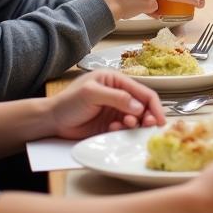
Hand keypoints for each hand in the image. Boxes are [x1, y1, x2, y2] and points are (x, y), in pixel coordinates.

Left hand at [46, 70, 164, 138]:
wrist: (52, 120)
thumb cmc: (69, 102)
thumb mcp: (91, 93)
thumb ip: (116, 98)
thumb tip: (138, 107)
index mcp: (117, 81)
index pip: (143, 92)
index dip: (154, 105)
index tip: (160, 120)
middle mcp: (120, 95)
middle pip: (143, 106)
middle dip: (148, 116)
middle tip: (149, 126)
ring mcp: (116, 110)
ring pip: (136, 119)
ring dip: (135, 124)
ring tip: (126, 126)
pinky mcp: (111, 124)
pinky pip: (125, 129)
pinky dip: (124, 131)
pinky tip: (113, 129)